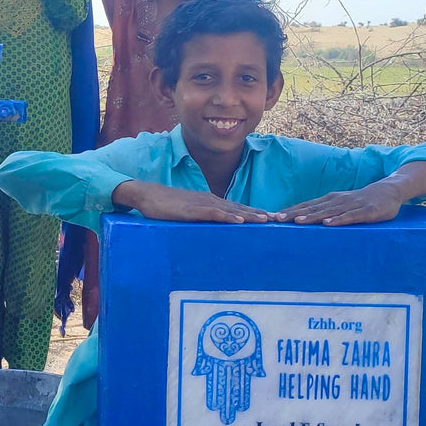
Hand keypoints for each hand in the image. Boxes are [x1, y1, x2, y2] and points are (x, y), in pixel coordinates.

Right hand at [113, 180, 273, 223]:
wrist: (147, 195)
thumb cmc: (164, 206)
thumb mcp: (187, 213)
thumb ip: (200, 219)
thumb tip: (210, 230)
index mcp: (210, 202)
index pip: (237, 207)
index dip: (254, 212)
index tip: (271, 219)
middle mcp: (210, 201)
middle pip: (239, 207)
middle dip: (259, 213)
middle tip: (278, 220)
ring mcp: (202, 204)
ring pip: (231, 210)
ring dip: (250, 215)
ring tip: (267, 220)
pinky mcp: (192, 210)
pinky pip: (214, 213)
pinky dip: (228, 216)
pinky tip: (240, 220)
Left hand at [276, 184, 404, 225]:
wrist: (388, 191)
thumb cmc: (360, 200)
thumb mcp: (340, 204)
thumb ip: (324, 210)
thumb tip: (304, 219)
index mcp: (329, 200)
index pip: (305, 205)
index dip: (290, 210)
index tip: (273, 216)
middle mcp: (336, 201)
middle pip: (312, 208)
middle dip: (294, 213)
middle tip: (277, 219)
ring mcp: (350, 205)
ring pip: (328, 212)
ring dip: (312, 217)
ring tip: (297, 221)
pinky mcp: (365, 212)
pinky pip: (349, 217)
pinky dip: (338, 220)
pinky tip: (327, 224)